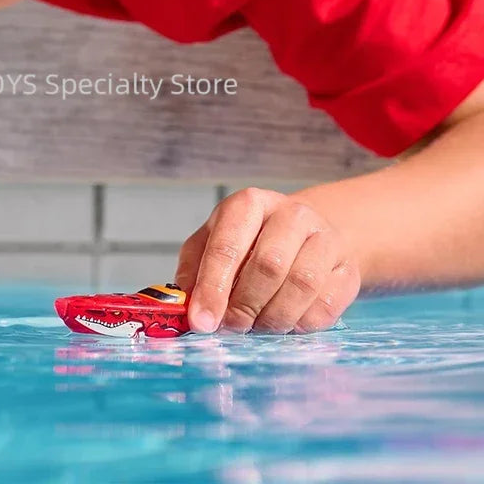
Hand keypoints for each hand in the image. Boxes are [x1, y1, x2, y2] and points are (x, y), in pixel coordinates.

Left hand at [175, 188, 360, 333]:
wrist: (305, 237)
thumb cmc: (248, 244)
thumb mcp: (211, 246)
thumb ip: (194, 273)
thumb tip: (185, 308)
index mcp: (248, 204)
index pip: (227, 246)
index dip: (212, 288)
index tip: (202, 322)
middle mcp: (290, 213)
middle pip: (268, 265)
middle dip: (244, 306)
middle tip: (231, 328)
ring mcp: (324, 237)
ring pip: (301, 285)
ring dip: (273, 318)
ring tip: (257, 327)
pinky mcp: (347, 267)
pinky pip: (326, 304)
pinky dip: (301, 324)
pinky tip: (286, 324)